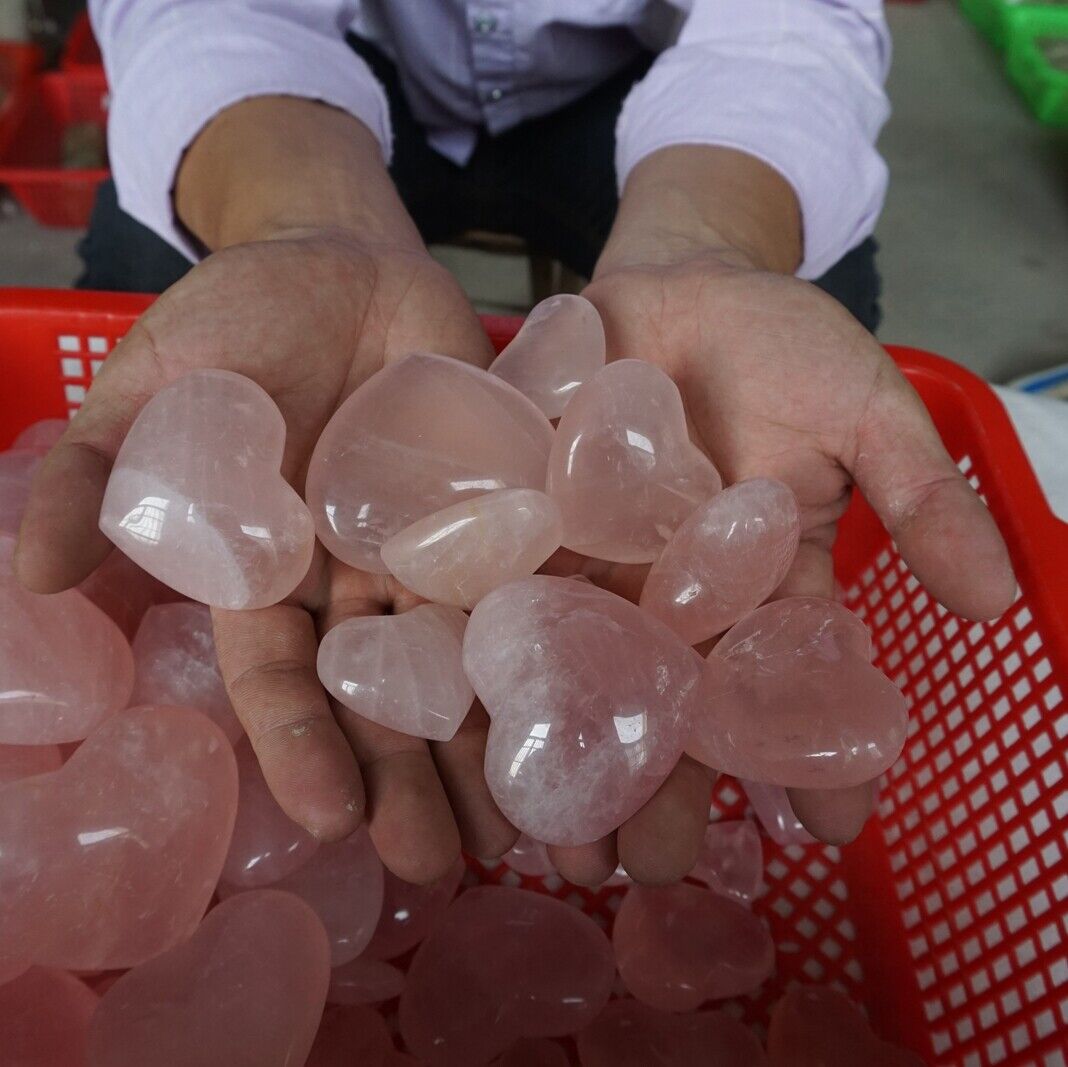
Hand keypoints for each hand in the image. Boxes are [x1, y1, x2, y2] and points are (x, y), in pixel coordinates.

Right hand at [16, 228, 520, 882]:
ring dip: (488, 737)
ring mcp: (436, 542)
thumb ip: (95, 471)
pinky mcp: (504, 498)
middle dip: (408, 776)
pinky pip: (534, 569)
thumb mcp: (149, 387)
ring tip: (524, 826)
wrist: (341, 263)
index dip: (305, 746)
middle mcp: (356, 576)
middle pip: (385, 692)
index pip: (284, 677)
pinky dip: (557, 631)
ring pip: (464, 654)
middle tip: (441, 863)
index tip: (333, 820)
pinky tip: (588, 698)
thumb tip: (33, 573)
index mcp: (272, 568)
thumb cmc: (235, 321)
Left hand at [558, 146, 1015, 877]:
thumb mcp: (863, 409)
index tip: (828, 830)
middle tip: (656, 871)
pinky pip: (499, 594)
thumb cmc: (779, 343)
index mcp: (756, 582)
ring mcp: (591, 564)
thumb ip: (918, 494)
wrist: (674, 278)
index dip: (815, 752)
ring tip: (560, 847)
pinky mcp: (521, 524)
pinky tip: (475, 730)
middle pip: (670, 701)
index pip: (789, 681)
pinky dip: (485, 657)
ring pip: (580, 672)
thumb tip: (996, 601)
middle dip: (668, 786)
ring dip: (571, 754)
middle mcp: (669, 592)